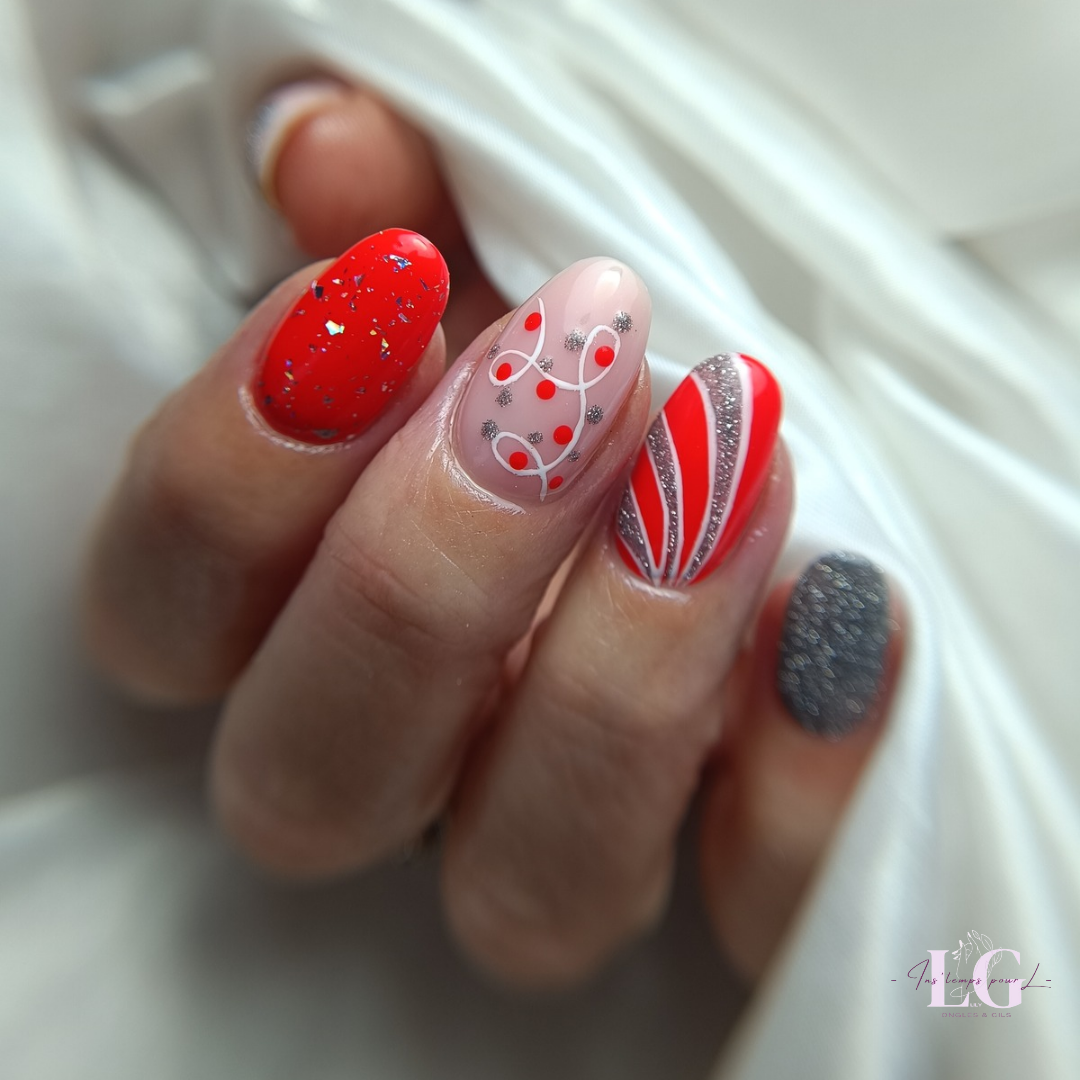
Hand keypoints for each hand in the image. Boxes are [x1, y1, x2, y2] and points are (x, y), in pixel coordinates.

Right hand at [82, 79, 904, 987]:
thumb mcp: (483, 278)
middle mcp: (397, 764)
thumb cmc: (569, 372)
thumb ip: (394, 215)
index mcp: (284, 626)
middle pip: (315, 778)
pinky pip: (749, 905)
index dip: (242, 466)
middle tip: (578, 380)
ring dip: (622, 676)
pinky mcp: (718, 882)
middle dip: (435, 573)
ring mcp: (551, 842)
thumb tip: (330, 148)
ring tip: (727, 469)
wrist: (727, 459)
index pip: (163, 611)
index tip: (388, 294)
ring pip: (525, 888)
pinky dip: (800, 781)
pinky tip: (838, 612)